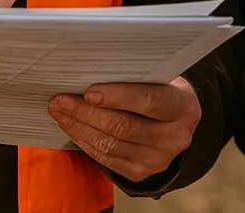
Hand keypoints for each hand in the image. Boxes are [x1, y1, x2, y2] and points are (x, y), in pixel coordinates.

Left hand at [48, 77, 201, 183]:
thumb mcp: (159, 78)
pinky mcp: (141, 172)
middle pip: (124, 127)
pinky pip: (106, 158)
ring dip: (80, 127)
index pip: (150, 102)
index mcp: (184, 107)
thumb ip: (135, 77)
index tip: (89, 91)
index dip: (119, 96)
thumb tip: (90, 72)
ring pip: (110, 144)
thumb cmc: (161, 89)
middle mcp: (175, 138)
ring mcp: (158, 159)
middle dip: (87, 112)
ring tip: (60, 111)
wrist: (175, 122)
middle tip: (61, 99)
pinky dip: (85, 141)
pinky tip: (72, 127)